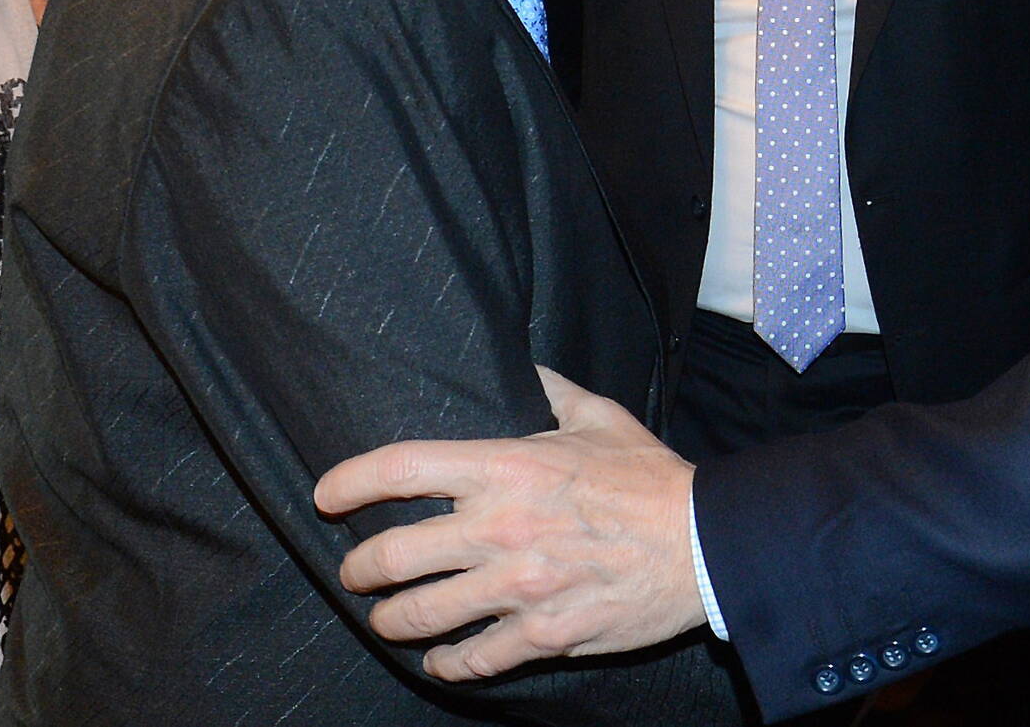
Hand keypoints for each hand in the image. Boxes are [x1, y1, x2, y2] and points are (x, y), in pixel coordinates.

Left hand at [313, 365, 706, 679]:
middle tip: (354, 569)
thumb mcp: (599, 416)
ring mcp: (518, 588)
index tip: (326, 493)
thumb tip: (521, 366)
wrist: (704, 543)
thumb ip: (550, 390)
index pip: (402, 468)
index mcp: (509, 466)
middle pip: (391, 555)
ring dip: (390, 619)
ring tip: (386, 617)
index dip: (350, 480)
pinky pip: (470, 660)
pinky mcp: (541, 635)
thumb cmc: (650, 477)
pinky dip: (447, 663)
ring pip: (418, 616)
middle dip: (359, 567)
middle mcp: (501, 527)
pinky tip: (442, 659)